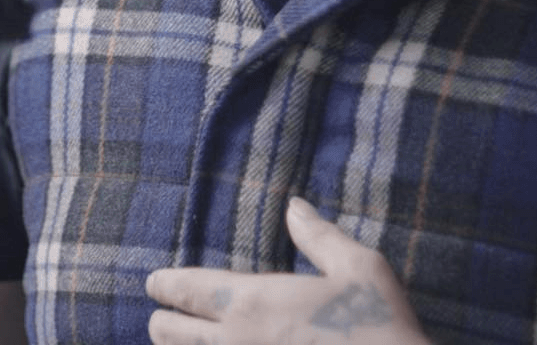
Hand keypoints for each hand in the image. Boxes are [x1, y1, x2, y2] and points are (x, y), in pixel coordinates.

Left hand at [145, 198, 430, 343]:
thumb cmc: (383, 331)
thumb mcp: (361, 269)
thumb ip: (319, 236)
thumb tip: (294, 205)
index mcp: (253, 303)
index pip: (186, 290)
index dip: (163, 285)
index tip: (153, 283)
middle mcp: (236, 344)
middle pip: (168, 334)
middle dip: (163, 322)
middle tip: (164, 317)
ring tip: (181, 343)